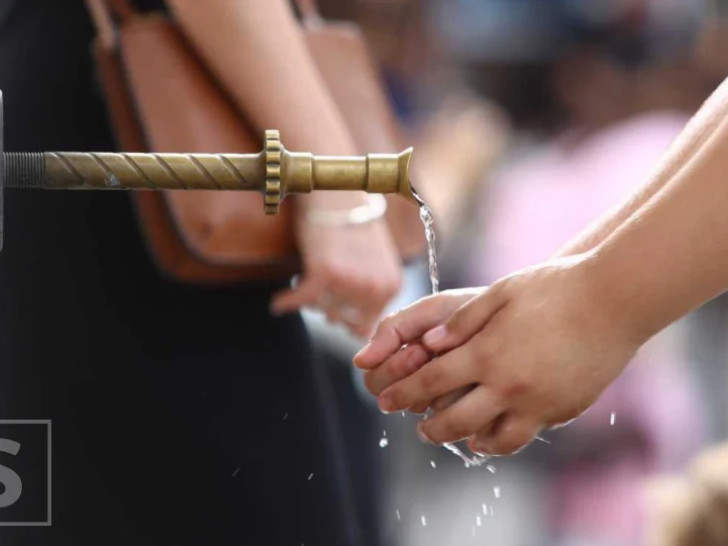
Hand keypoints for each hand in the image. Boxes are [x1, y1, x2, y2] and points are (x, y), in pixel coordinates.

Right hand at [271, 194, 401, 337]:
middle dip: (330, 310)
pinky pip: (302, 300)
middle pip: (345, 321)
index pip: (368, 325)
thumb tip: (357, 331)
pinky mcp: (325, 274)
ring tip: (303, 288)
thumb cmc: (353, 224)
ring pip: (324, 312)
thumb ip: (371, 293)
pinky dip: (287, 303)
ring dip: (312, 302)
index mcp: (392, 285)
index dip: (349, 320)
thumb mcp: (375, 262)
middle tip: (318, 295)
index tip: (334, 311)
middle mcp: (376, 287)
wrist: (338, 191)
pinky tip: (279, 303)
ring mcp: (352, 282)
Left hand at [355, 254, 644, 454]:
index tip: (385, 400)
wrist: (613, 301)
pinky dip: (504, 439)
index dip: (403, 392)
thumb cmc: (553, 288)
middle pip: (454, 420)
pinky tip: (497, 431)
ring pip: (492, 439)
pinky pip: (525, 435)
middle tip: (419, 429)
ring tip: (458, 437)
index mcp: (486, 353)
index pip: (431, 381)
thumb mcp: (501, 293)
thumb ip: (463, 320)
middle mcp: (508, 385)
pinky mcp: (563, 411)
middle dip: (429, 428)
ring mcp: (538, 403)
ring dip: (467, 440)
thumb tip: (429, 342)